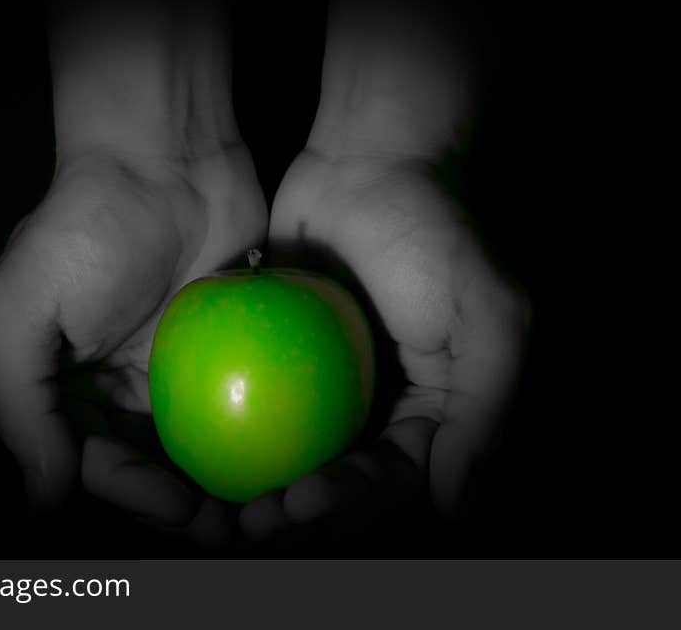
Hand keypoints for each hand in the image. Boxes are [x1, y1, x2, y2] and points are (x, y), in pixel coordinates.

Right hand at [0, 145, 266, 545]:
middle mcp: (126, 388)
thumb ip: (21, 407)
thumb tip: (42, 500)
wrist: (164, 156)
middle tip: (229, 527)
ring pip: (206, 448)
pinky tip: (291, 461)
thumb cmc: (83, 226)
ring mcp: (185, 369)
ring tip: (265, 508)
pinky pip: (248, 403)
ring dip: (230, 485)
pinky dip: (262, 436)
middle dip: (187, 509)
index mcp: (72, 389)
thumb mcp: (19, 309)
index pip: (99, 464)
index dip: (134, 496)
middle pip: (157, 468)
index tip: (178, 505)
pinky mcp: (233, 346)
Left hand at [240, 147, 528, 543]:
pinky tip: (191, 448)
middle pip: (330, 481)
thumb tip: (459, 509)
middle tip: (250, 521)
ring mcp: (322, 385)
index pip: (389, 479)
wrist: (373, 161)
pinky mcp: (277, 356)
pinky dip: (226, 430)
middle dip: (292, 515)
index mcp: (427, 415)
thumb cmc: (438, 234)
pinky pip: (248, 402)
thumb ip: (483, 415)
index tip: (303, 502)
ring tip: (215, 502)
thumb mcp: (489, 321)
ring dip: (253, 487)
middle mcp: (375, 409)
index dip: (348, 504)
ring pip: (284, 454)